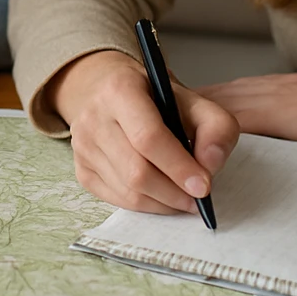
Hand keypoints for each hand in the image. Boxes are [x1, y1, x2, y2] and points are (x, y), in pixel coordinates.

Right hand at [48, 49, 238, 214]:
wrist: (110, 91)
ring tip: (184, 197)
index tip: (204, 186)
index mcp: (120, 90)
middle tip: (198, 198)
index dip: (178, 166)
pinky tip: (162, 195)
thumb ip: (215, 127)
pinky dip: (147, 205)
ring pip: (128, 191)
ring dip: (164, 203)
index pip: (148, 137)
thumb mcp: (192, 99)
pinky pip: (117, 200)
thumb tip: (210, 166)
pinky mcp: (81, 170)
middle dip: (174, 192)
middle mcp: (93, 117)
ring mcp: (82, 146)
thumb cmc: (154, 97)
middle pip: (136, 171)